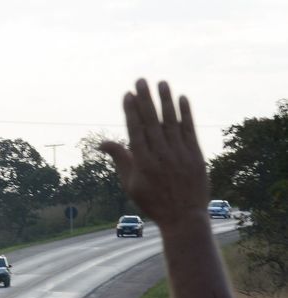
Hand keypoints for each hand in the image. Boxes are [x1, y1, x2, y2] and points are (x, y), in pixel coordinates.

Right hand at [99, 80, 209, 226]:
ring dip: (165, 101)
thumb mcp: (130, 184)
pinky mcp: (195, 155)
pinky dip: (186, 113)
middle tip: (141, 81)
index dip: (131, 111)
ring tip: (161, 83)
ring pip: (171, 122)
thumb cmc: (153, 202)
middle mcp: (160, 155)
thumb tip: (102, 143)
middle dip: (145, 100)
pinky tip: (181, 98)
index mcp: (142, 163)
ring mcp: (179, 154)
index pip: (135, 130)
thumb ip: (120, 159)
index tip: (128, 94)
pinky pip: (189, 130)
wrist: (183, 217)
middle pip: (151, 122)